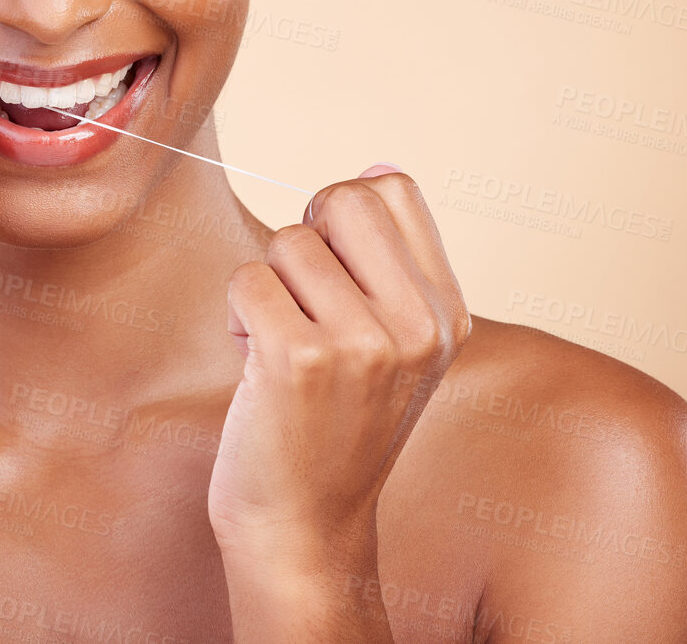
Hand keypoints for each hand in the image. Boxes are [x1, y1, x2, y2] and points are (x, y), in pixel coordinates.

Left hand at [208, 166, 470, 574]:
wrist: (304, 524)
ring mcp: (365, 342)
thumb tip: (379, 163)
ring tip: (284, 347)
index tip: (338, 275)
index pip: (395, 188)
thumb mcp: (391, 342)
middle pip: (342, 198)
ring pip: (287, 241)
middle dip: (305, 239)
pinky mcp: (302, 358)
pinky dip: (238, 315)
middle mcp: (419, 326)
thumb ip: (390, 256)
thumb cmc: (331, 422)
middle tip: (305, 303)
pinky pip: (247, 279)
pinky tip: (260, 366)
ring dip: (268, 289)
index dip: (344, 216)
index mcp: (447, 313)